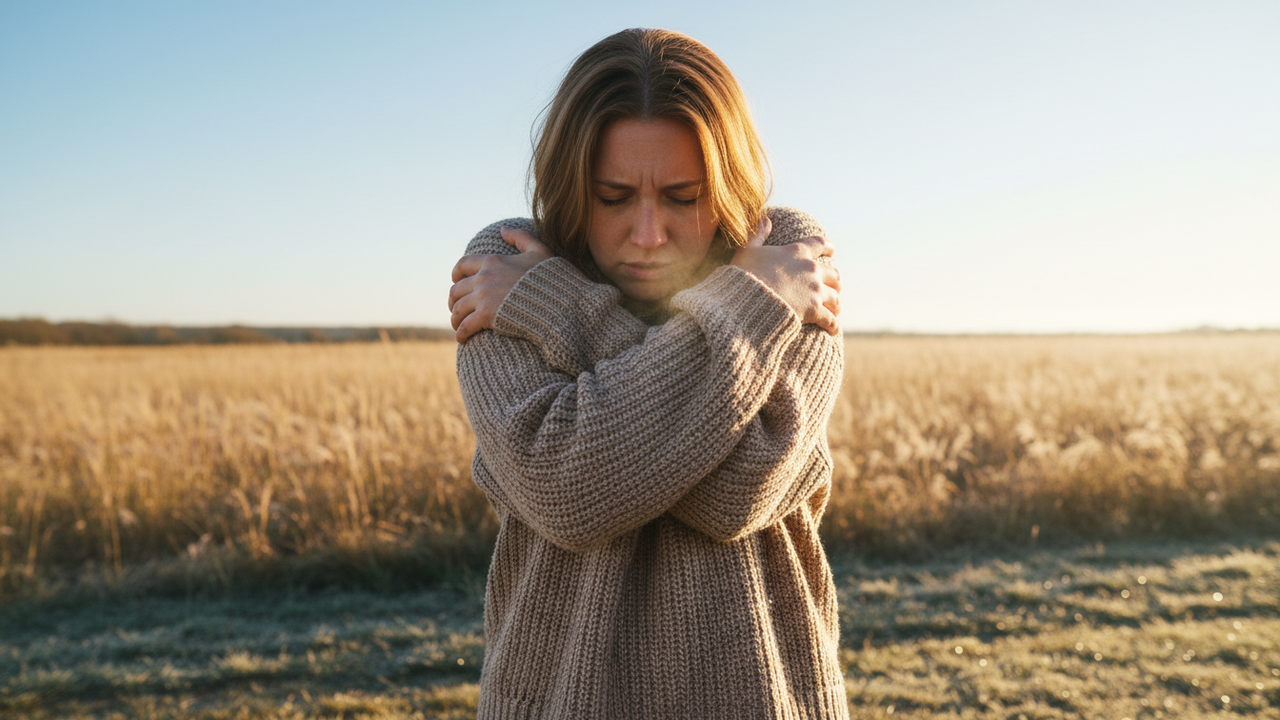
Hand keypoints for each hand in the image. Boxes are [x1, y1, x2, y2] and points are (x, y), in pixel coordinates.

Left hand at [448, 227, 552, 342]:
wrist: (558, 302)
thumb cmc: (552, 278)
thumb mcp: (539, 251)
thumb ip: (521, 237)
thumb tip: (502, 230)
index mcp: (492, 261)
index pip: (463, 264)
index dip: (456, 273)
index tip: (455, 281)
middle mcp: (484, 278)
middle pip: (456, 289)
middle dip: (453, 300)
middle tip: (456, 308)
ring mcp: (483, 297)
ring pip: (457, 309)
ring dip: (455, 319)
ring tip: (458, 325)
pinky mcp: (486, 316)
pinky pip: (465, 326)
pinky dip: (461, 333)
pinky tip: (462, 339)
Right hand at [729, 216, 841, 334]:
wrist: (746, 301)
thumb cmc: (744, 276)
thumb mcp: (747, 251)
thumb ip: (757, 234)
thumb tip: (765, 219)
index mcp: (796, 252)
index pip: (819, 244)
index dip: (828, 246)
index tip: (832, 250)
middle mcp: (811, 269)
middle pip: (833, 274)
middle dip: (834, 281)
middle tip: (832, 287)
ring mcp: (814, 290)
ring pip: (835, 297)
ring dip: (835, 304)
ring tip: (834, 310)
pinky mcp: (814, 310)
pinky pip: (830, 319)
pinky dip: (833, 325)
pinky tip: (832, 330)